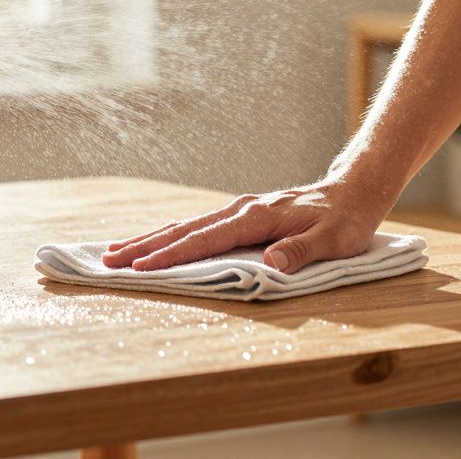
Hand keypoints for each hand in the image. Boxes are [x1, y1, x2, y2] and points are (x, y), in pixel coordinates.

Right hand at [100, 179, 392, 273]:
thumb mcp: (334, 239)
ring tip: (114, 252)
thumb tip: (272, 264)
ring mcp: (238, 211)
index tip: (142, 268)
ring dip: (150, 239)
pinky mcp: (239, 216)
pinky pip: (197, 226)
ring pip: (185, 225)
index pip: (206, 239)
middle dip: (144, 247)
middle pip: (183, 229)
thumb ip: (302, 251)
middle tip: (108, 261)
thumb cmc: (345, 220)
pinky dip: (170, 235)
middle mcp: (241, 210)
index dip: (173, 255)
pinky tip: (153, 243)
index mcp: (257, 217)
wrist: (352, 192)